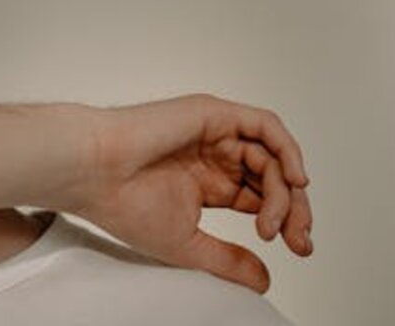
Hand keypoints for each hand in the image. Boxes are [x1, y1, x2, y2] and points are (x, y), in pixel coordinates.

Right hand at [70, 94, 312, 292]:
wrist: (95, 172)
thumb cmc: (123, 204)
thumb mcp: (188, 243)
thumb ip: (229, 259)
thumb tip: (266, 280)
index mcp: (208, 183)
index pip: (261, 197)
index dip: (285, 221)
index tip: (298, 250)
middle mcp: (215, 155)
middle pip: (273, 177)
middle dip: (295, 209)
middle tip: (299, 240)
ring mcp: (216, 133)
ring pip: (272, 155)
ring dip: (286, 190)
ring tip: (276, 222)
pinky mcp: (214, 114)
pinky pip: (265, 126)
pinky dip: (287, 150)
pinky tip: (294, 179)